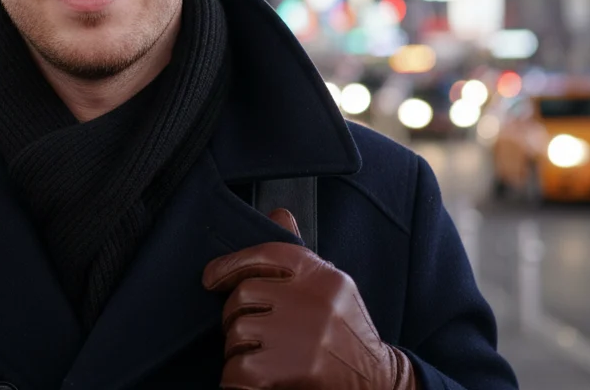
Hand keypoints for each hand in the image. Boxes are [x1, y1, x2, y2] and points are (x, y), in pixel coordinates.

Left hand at [202, 209, 417, 389]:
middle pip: (243, 295)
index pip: (264, 254)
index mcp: (321, 274)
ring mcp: (305, 334)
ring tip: (262, 358)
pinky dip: (238, 380)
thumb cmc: (347, 334)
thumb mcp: (332, 287)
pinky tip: (254, 380)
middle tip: (252, 334)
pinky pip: (239, 369)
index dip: (229, 264)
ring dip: (239, 351)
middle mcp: (313, 299)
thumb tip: (278, 216)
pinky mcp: (296, 367)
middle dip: (237, 317)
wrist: (378, 381)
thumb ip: (300, 257)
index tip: (211, 278)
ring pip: (237, 333)